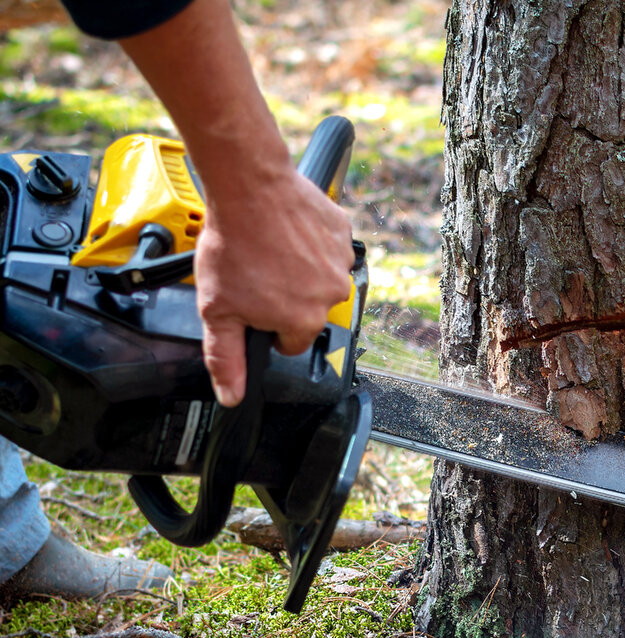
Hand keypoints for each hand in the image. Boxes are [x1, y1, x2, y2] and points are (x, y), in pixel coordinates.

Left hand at [114, 0, 353, 406]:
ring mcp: (341, 263)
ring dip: (300, 269)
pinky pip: (329, 248)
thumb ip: (226, 358)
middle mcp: (330, 296)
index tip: (253, 302)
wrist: (248, 188)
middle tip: (257, 271)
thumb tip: (232, 397)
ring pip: (320, 278)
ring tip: (270, 249)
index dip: (268, 325)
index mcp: (303, 321)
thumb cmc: (232, 245)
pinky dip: (312, 243)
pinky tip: (287, 232)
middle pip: (308, 309)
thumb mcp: (216, 310)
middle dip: (286, 297)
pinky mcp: (343, 233)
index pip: (290, 341)